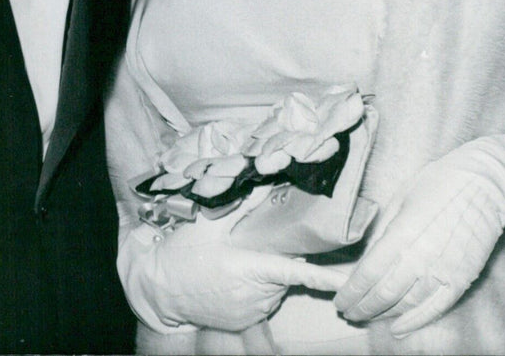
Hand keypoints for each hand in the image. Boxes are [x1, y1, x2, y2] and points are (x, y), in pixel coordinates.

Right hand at [120, 189, 348, 332]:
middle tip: (255, 240)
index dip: (324, 277)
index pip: (295, 273)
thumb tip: (268, 182)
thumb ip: (243, 204)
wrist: (158, 288)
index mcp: (248, 269)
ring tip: (238, 258)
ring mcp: (250, 312)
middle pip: (285, 272)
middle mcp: (255, 296)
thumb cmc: (182, 252)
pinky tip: (233, 276)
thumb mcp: (209, 222)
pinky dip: (256, 288)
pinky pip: (263, 300)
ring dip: (267, 272)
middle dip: (279, 254)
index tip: (347, 281)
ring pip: (275, 286)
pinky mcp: (244, 322)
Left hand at [334, 135, 504, 337]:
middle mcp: (421, 257)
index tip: (340, 300)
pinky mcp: (462, 279)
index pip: (369, 273)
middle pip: (384, 294)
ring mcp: (443, 271)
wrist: (483, 184)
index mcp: (402, 232)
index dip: (352, 291)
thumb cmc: (437, 183)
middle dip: (362, 307)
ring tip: (367, 316)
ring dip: (383, 314)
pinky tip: (398, 327)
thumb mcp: (399, 198)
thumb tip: (366, 258)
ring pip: (406, 305)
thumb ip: (382, 231)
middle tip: (348, 312)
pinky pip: (435, 308)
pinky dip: (415, 321)